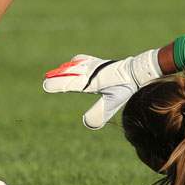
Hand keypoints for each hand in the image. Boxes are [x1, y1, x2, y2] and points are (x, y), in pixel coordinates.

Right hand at [43, 51, 161, 129]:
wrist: (139, 69)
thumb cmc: (126, 86)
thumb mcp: (113, 102)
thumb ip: (99, 113)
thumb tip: (86, 123)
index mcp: (91, 80)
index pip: (70, 83)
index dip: (57, 85)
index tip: (45, 85)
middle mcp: (90, 71)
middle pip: (69, 73)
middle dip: (57, 77)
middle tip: (46, 81)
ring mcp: (95, 65)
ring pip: (74, 66)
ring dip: (64, 70)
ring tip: (57, 72)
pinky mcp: (100, 63)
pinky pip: (82, 61)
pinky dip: (74, 64)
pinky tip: (75, 64)